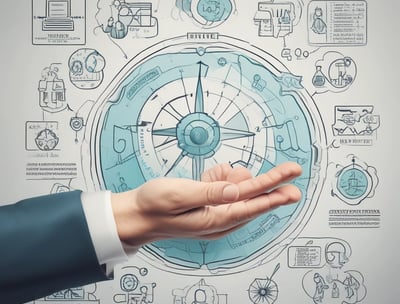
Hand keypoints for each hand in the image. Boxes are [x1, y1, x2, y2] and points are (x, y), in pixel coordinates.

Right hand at [111, 162, 301, 246]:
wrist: (138, 215)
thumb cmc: (154, 207)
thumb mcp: (179, 195)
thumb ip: (210, 193)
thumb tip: (237, 191)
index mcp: (215, 219)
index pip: (251, 203)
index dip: (273, 191)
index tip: (292, 183)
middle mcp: (220, 219)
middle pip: (253, 197)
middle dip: (269, 181)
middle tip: (293, 169)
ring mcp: (216, 213)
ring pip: (239, 189)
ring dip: (229, 177)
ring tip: (206, 178)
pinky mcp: (212, 205)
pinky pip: (226, 187)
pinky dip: (219, 178)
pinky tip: (205, 179)